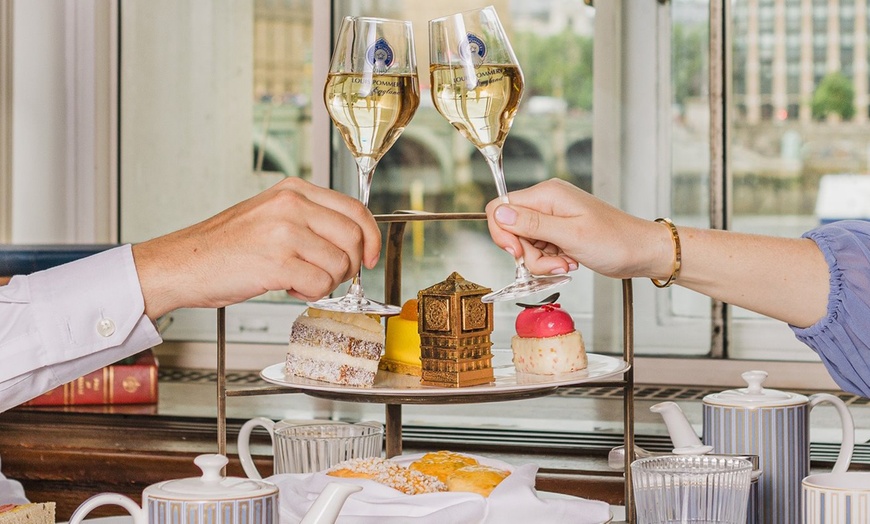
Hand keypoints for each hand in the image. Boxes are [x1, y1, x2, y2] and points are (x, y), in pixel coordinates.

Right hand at [133, 177, 381, 319]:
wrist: (183, 263)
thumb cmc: (225, 246)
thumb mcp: (270, 215)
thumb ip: (310, 220)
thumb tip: (352, 241)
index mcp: (293, 190)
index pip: (354, 209)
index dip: (371, 237)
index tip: (370, 256)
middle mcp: (291, 205)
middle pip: (354, 238)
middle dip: (349, 265)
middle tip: (327, 274)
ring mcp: (284, 232)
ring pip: (340, 264)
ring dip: (325, 282)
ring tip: (297, 279)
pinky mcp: (277, 262)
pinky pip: (320, 284)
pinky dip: (310, 293)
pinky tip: (287, 286)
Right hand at [485, 179, 674, 280]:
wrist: (641, 252)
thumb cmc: (615, 241)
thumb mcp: (570, 235)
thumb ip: (532, 224)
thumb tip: (500, 212)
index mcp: (547, 194)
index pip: (501, 207)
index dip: (503, 233)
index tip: (517, 253)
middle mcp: (547, 202)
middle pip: (512, 229)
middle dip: (527, 253)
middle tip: (551, 262)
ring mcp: (553, 217)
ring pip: (525, 243)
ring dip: (541, 260)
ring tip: (565, 262)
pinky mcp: (559, 231)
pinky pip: (540, 248)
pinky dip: (550, 260)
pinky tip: (569, 261)